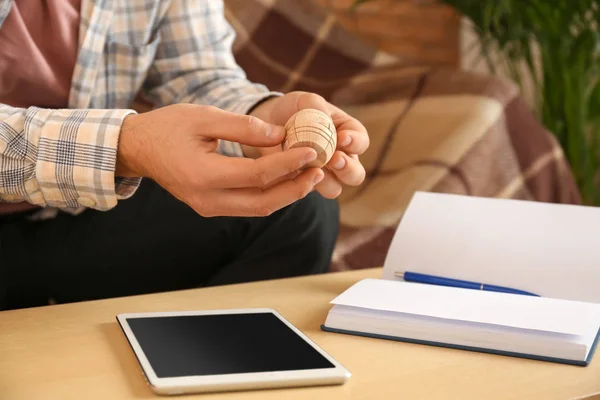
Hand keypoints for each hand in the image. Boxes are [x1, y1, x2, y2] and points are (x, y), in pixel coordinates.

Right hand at [116, 104, 323, 216]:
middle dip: (296, 187)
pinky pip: (248, 206)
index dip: (289, 164)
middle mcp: (207, 199)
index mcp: (203, 175)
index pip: (258, 175)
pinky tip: (287, 179)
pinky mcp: (211, 207)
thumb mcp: (204, 117)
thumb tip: (281, 135)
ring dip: (287, 194)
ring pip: (258, 208)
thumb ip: (243, 126)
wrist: (139, 148)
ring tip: (310, 175)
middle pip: (263, 201)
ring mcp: (208, 208)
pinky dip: (271, 194)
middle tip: (319, 169)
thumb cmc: (168, 127)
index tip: (312, 151)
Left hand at [248, 92, 368, 198]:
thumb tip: (323, 120)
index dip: (355, 142)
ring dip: (327, 181)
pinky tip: (294, 172)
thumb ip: (316, 106)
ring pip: (335, 188)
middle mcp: (341, 158)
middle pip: (356, 174)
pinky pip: (309, 191)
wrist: (269, 122)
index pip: (361, 142)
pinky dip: (303, 184)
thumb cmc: (295, 108)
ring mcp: (324, 174)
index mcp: (347, 134)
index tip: (342, 138)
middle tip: (334, 159)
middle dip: (347, 169)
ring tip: (313, 169)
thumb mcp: (305, 101)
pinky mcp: (305, 184)